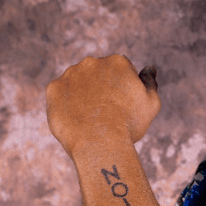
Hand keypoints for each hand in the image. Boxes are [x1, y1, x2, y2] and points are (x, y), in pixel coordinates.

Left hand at [46, 55, 160, 156]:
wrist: (100, 144)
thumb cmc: (129, 125)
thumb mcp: (151, 104)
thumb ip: (150, 82)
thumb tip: (148, 68)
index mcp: (118, 62)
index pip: (120, 72)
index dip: (122, 91)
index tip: (122, 107)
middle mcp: (92, 62)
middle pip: (97, 75)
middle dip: (101, 90)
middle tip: (106, 115)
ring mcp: (70, 74)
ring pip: (77, 84)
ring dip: (83, 96)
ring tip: (90, 120)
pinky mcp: (54, 89)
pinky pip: (60, 96)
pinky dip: (67, 106)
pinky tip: (77, 121)